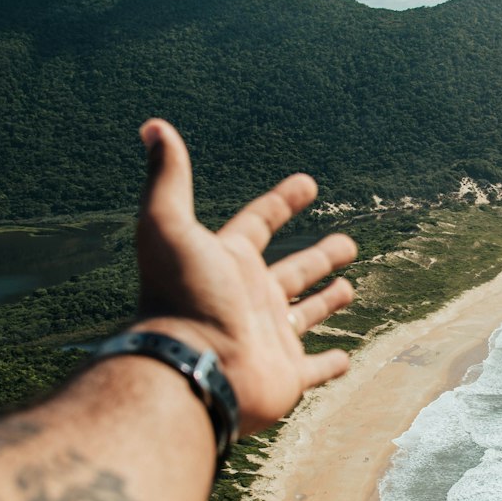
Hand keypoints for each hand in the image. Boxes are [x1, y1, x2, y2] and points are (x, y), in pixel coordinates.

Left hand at [134, 118, 356, 435]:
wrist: (193, 368)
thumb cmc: (183, 297)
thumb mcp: (168, 226)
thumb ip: (168, 178)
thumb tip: (152, 126)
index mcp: (228, 263)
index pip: (258, 224)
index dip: (282, 202)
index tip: (308, 183)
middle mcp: (250, 298)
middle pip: (292, 270)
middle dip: (319, 256)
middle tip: (347, 243)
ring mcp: (270, 337)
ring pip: (305, 315)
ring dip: (326, 302)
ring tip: (349, 288)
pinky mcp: (287, 375)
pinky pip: (314, 369)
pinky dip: (330, 365)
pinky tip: (347, 358)